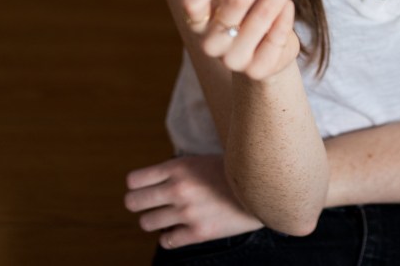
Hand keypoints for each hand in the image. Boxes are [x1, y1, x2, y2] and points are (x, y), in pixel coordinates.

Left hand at [124, 155, 262, 248]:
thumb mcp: (203, 160)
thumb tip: (154, 180)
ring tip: (169, 215)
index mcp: (179, 166)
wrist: (266, 188)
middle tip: (151, 203)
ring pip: (147, 223)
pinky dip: (170, 236)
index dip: (136, 185)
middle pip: (133, 202)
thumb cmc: (235, 172)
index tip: (144, 187)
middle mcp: (179, 189)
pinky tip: (181, 228)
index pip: (134, 180)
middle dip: (138, 203)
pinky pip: (166, 240)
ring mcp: (188, 212)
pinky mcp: (199, 232)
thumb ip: (178, 169)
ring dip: (156, 220)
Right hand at [182, 0, 301, 80]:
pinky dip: (285, 15)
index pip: (194, 1)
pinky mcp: (258, 69)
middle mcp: (210, 42)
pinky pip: (276, 36)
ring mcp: (233, 59)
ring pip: (260, 17)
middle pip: (236, 1)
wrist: (265, 55)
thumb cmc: (250, 12)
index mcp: (198, 20)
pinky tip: (290, 3)